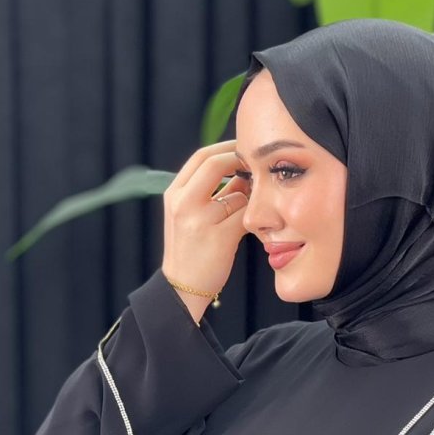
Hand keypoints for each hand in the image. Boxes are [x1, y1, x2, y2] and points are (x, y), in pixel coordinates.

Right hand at [161, 138, 248, 298]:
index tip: (244, 148)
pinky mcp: (219, 238)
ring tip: (259, 201)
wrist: (182, 287)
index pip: (201, 156)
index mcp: (174, 193)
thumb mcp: (190, 214)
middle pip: (215, 164)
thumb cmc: (191, 249)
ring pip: (236, 193)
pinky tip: (258, 223)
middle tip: (258, 163)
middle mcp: (183, 203)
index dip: (226, 148)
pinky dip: (254, 217)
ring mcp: (199, 220)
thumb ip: (212, 191)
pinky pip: (246, 216)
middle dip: (240, 159)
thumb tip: (243, 168)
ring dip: (252, 195)